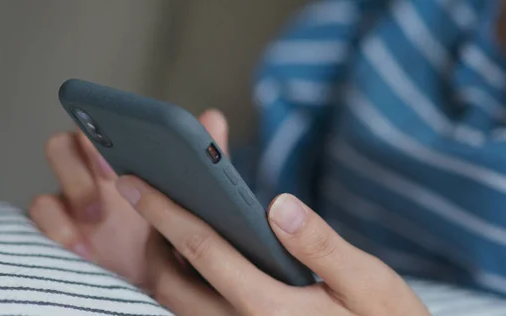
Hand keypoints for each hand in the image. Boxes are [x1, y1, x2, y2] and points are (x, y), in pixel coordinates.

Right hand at [28, 109, 228, 286]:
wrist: (162, 278)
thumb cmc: (173, 229)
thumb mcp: (191, 196)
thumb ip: (199, 159)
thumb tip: (213, 117)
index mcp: (119, 160)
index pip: (97, 127)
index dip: (101, 127)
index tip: (122, 142)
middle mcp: (89, 177)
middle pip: (63, 145)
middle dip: (83, 157)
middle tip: (112, 173)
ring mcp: (70, 206)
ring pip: (49, 181)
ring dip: (72, 191)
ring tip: (99, 218)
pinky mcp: (60, 232)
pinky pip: (43, 218)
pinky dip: (59, 228)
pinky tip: (86, 247)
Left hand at [115, 181, 428, 315]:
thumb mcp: (370, 284)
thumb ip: (321, 246)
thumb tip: (279, 205)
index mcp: (269, 309)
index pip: (203, 251)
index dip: (165, 212)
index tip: (135, 182)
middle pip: (170, 282)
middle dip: (151, 236)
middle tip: (148, 195)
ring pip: (177, 303)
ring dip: (163, 261)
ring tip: (168, 220)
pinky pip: (195, 312)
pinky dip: (185, 279)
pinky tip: (200, 255)